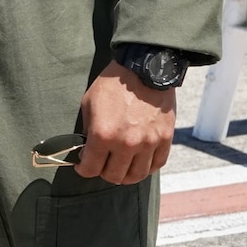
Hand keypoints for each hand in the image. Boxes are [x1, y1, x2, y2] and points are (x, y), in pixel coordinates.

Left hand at [76, 61, 174, 183]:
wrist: (145, 69)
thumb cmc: (113, 84)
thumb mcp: (89, 103)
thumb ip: (88, 129)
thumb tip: (88, 148)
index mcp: (103, 134)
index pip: (90, 167)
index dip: (83, 169)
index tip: (83, 166)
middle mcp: (126, 144)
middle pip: (113, 176)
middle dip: (103, 172)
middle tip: (101, 165)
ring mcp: (148, 144)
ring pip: (136, 176)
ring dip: (125, 175)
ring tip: (120, 167)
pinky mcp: (164, 140)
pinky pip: (156, 165)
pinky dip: (146, 168)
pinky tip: (138, 162)